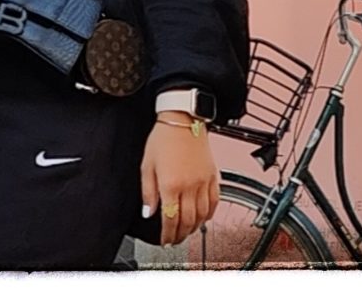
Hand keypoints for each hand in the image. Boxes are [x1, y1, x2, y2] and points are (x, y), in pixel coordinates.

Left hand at [141, 114, 219, 244]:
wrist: (182, 119)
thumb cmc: (163, 138)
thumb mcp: (146, 165)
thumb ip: (148, 192)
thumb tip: (148, 212)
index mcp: (171, 184)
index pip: (170, 219)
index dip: (168, 234)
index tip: (165, 240)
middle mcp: (189, 186)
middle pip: (188, 221)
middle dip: (180, 235)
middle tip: (175, 240)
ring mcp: (203, 182)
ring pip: (202, 215)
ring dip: (195, 227)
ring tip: (187, 232)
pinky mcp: (213, 176)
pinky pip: (214, 202)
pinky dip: (209, 214)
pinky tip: (203, 217)